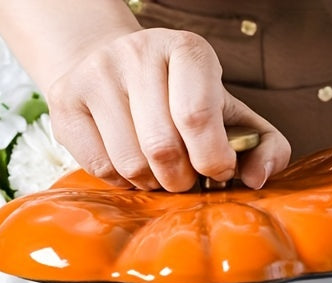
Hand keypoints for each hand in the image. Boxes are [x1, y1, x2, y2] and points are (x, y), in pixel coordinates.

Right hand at [45, 27, 290, 191]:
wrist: (111, 67)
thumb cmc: (181, 100)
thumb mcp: (230, 113)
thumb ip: (264, 145)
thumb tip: (257, 179)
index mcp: (187, 51)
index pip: (198, 116)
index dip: (211, 159)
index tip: (217, 172)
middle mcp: (138, 54)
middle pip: (163, 148)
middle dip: (181, 179)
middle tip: (185, 178)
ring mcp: (97, 75)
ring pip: (131, 162)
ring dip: (151, 183)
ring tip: (158, 172)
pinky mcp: (67, 103)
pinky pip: (101, 168)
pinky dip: (122, 181)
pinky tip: (131, 166)